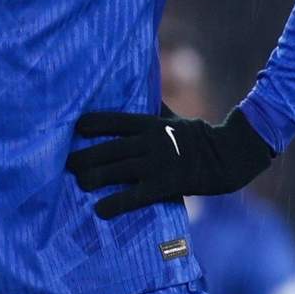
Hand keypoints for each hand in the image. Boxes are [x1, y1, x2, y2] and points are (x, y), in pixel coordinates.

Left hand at [66, 107, 273, 218]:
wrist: (229, 157)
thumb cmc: (196, 135)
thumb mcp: (172, 117)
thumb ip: (152, 106)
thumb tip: (136, 83)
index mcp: (150, 123)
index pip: (114, 120)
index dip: (92, 124)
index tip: (74, 128)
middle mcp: (150, 142)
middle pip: (109, 149)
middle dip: (84, 157)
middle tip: (66, 164)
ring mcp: (158, 164)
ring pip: (117, 171)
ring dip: (94, 178)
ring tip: (78, 183)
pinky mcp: (166, 185)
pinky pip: (135, 196)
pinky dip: (115, 204)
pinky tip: (99, 210)